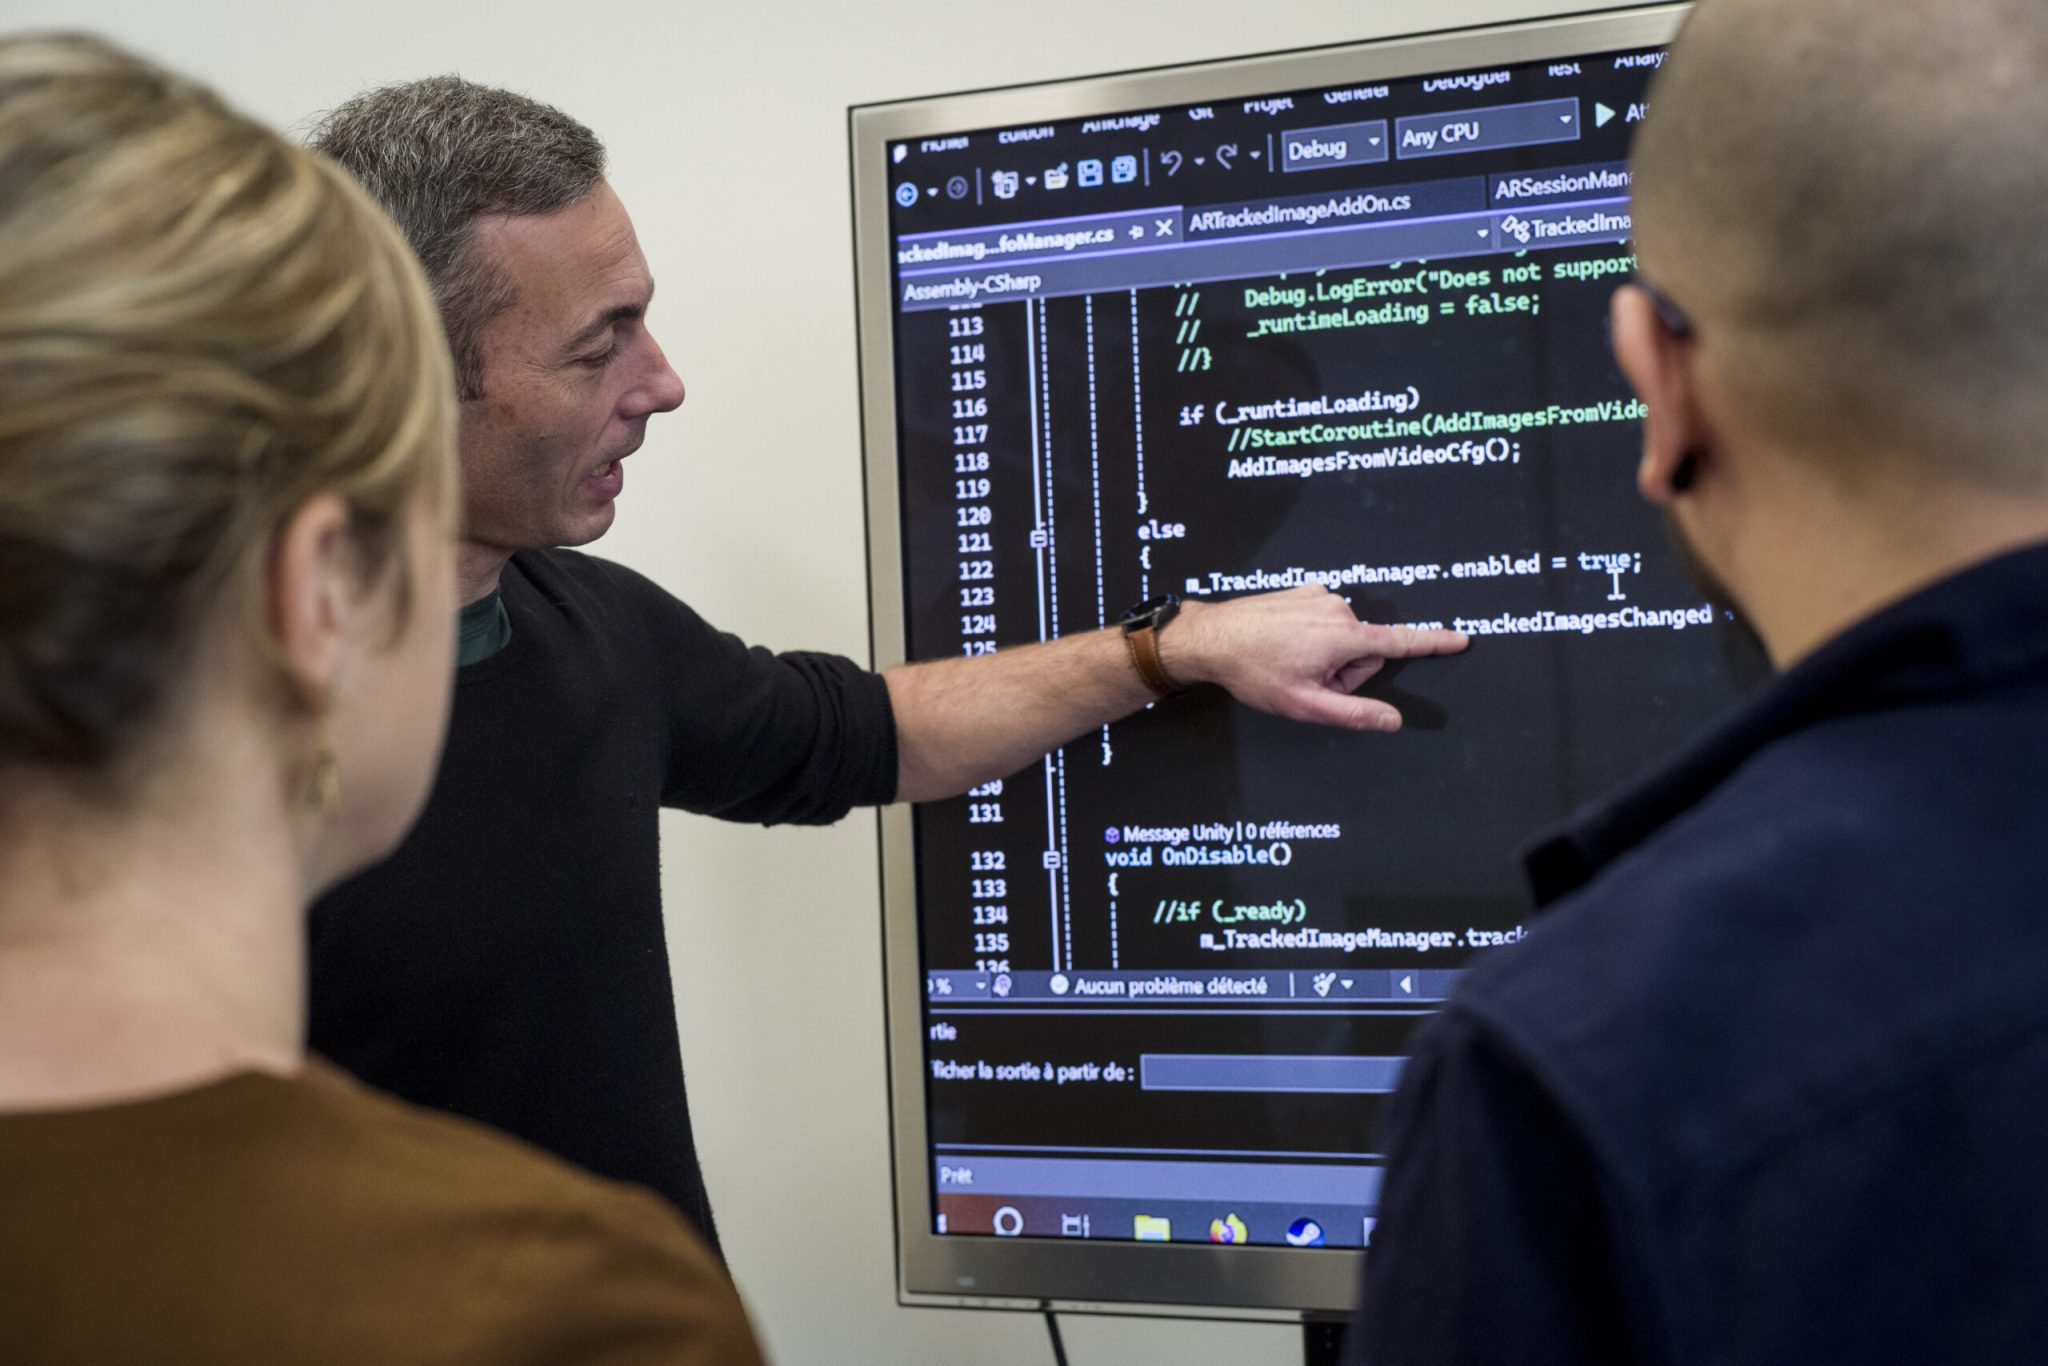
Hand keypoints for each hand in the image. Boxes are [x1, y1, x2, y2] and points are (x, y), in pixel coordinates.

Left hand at [1159, 586, 1467, 731]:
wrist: (1211, 638)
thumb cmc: (1254, 672)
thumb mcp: (1305, 704)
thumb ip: (1353, 713)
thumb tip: (1393, 721)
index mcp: (1343, 636)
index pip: (1400, 642)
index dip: (1433, 643)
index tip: (1461, 638)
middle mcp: (1337, 609)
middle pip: (1364, 651)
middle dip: (1343, 671)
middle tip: (1306, 679)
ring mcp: (1319, 597)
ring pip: (1343, 638)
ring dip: (1325, 656)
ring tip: (1288, 661)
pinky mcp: (1304, 592)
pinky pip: (1324, 623)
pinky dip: (1311, 638)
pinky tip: (1283, 644)